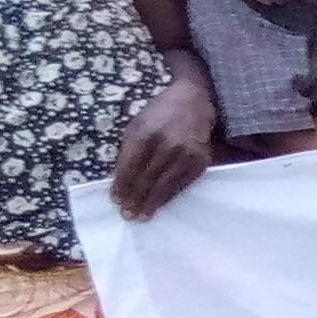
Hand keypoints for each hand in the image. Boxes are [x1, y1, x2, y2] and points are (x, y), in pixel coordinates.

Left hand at [108, 72, 213, 218]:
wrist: (194, 102)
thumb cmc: (159, 114)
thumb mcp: (136, 125)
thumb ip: (128, 151)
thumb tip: (120, 180)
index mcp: (145, 133)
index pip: (130, 166)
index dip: (122, 186)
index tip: (115, 200)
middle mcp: (167, 144)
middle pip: (146, 179)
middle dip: (135, 199)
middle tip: (127, 215)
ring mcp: (186, 154)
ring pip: (165, 185)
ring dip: (151, 203)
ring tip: (142, 216)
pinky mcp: (200, 162)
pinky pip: (181, 184)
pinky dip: (169, 196)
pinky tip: (160, 204)